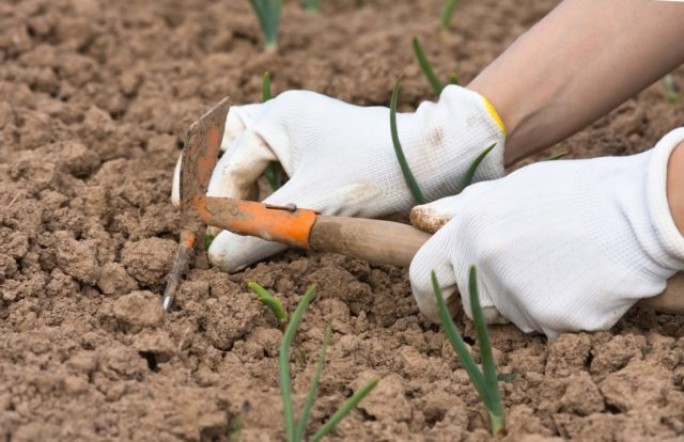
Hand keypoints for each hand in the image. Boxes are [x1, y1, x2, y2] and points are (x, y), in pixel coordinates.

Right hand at [172, 86, 504, 271]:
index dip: (211, 205)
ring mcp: (304, 130)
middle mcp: (286, 117)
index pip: (227, 165)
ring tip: (218, 216)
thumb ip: (259, 232)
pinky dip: (261, 188)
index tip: (201, 240)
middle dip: (205, 176)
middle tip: (188, 212)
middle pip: (225, 141)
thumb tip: (215, 260)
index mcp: (277, 118)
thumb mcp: (311, 207)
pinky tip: (262, 212)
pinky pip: (276, 165)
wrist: (433, 162)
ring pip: (249, 153)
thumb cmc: (374, 174)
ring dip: (233, 183)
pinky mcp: (320, 149)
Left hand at [409, 129, 683, 338]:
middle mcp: (484, 266)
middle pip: (470, 302)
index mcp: (468, 230)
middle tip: (526, 271)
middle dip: (487, 297)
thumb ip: (460, 210)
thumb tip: (419, 221)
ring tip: (562, 265)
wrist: (641, 211)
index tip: (433, 305)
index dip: (425, 294)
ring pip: (509, 316)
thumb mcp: (510, 188)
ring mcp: (517, 297)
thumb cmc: (574, 193)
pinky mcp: (552, 322)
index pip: (421, 274)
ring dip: (527, 301)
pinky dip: (559, 313)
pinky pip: (544, 327)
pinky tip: (582, 283)